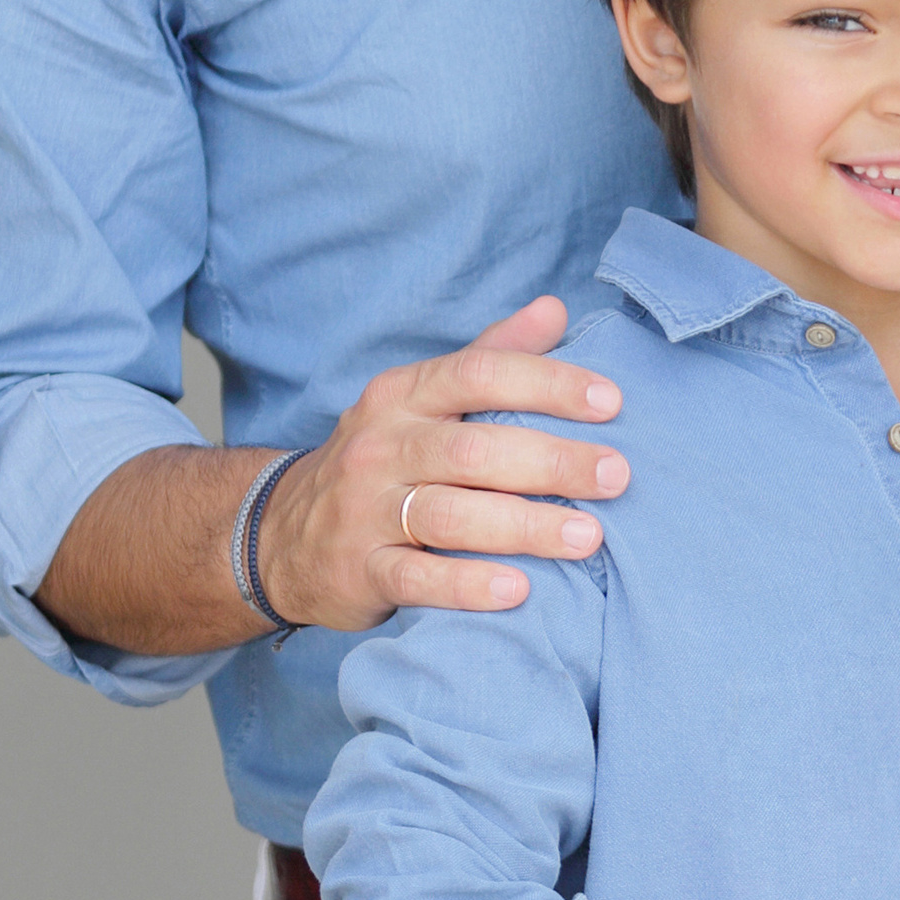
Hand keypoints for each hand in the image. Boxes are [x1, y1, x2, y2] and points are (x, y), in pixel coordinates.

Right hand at [259, 296, 631, 630]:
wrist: (282, 536)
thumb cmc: (383, 460)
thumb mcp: (422, 400)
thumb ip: (489, 355)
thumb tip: (555, 309)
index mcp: (402, 395)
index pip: (478, 373)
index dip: (547, 383)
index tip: (612, 402)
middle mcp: (380, 446)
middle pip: (472, 450)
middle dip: (552, 461)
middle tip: (617, 476)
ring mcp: (364, 510)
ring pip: (449, 516)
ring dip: (525, 526)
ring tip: (589, 537)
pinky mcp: (358, 570)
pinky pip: (416, 579)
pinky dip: (468, 585)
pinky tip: (519, 590)